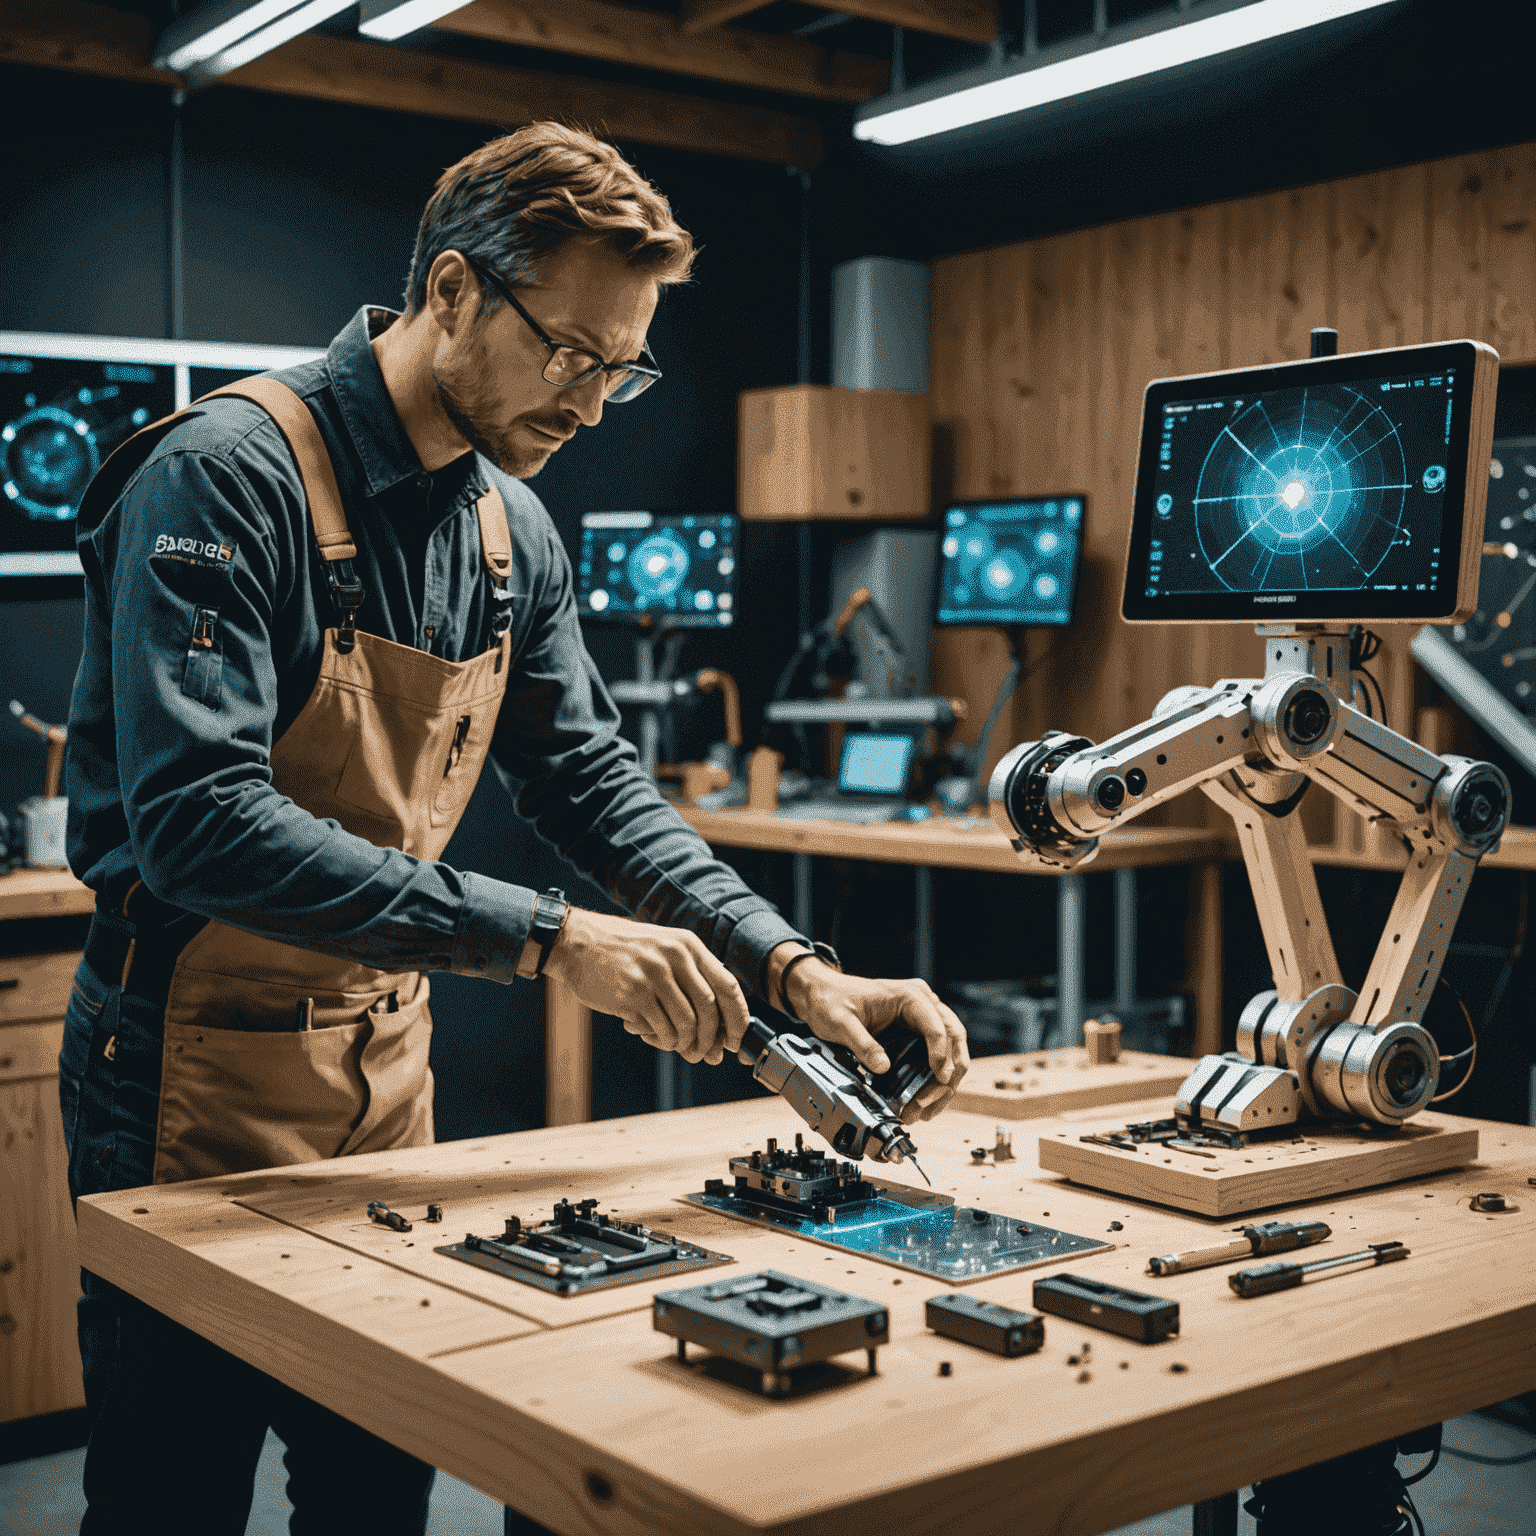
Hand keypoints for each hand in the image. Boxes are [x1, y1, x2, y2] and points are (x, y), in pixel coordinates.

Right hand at [543, 908, 749, 1065]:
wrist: (577, 943)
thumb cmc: (623, 951)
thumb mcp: (663, 947)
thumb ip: (690, 977)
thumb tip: (717, 1026)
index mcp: (687, 945)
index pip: (728, 985)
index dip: (738, 1018)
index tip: (736, 1039)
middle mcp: (674, 957)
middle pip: (710, 1009)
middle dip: (712, 1039)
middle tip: (707, 1054)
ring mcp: (653, 976)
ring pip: (687, 1024)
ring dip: (685, 1044)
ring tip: (676, 1045)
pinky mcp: (633, 995)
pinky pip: (661, 1029)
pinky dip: (663, 1040)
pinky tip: (653, 1035)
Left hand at [769, 946, 970, 1122]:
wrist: (822, 996)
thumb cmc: (832, 1001)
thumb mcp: (841, 1023)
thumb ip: (863, 1044)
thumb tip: (884, 1067)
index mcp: (909, 996)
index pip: (937, 1025)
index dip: (940, 1053)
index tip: (938, 1077)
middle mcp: (922, 1005)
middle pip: (954, 1039)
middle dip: (946, 1075)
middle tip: (929, 1102)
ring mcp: (922, 1019)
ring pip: (950, 1051)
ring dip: (942, 1084)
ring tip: (926, 1111)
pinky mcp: (915, 1034)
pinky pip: (935, 1058)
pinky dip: (933, 1081)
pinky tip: (925, 1103)